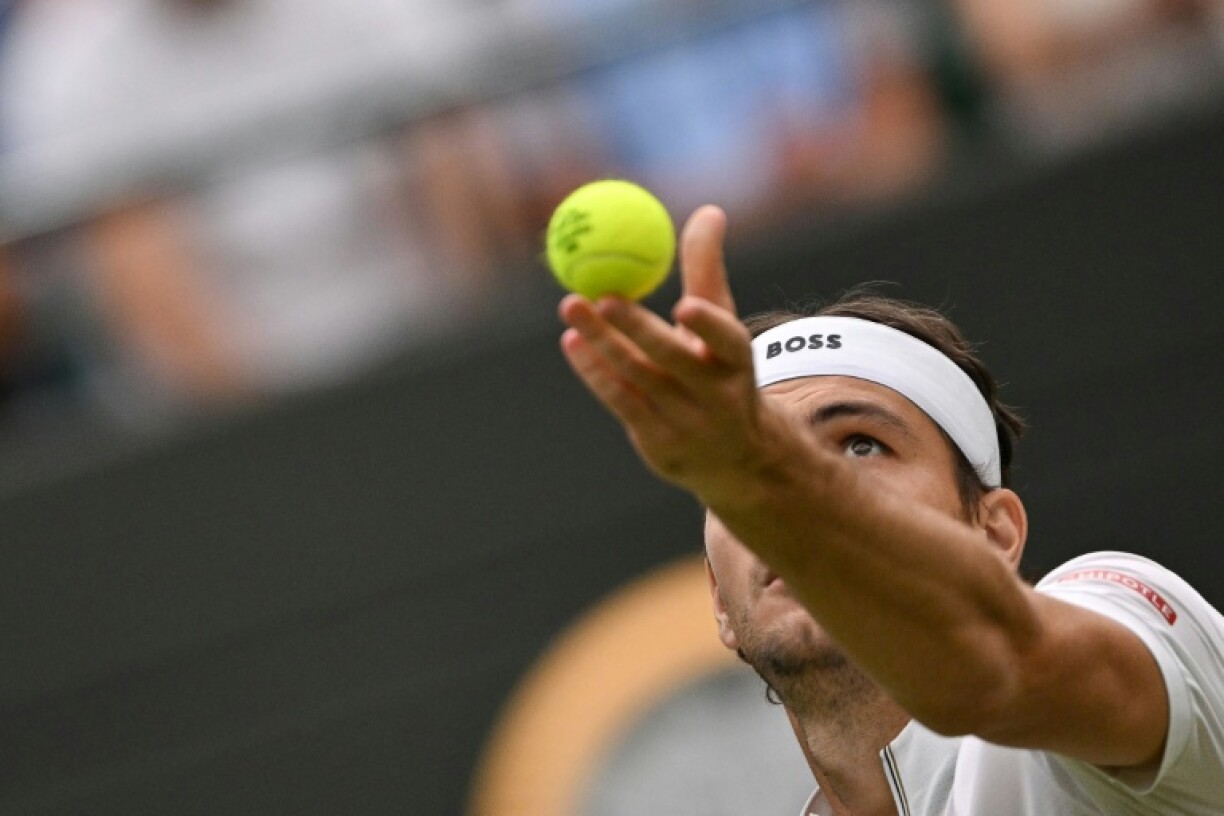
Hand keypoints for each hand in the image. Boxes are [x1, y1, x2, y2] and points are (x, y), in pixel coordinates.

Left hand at [559, 206, 777, 503]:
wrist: (731, 456)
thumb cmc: (719, 370)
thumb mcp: (721, 323)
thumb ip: (708, 271)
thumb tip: (710, 210)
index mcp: (738, 363)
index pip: (729, 341)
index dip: (709, 326)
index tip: (683, 304)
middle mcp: (715, 396)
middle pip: (671, 359)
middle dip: (635, 328)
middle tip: (602, 295)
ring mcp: (685, 423)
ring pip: (636, 378)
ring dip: (602, 343)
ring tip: (571, 306)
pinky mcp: (657, 444)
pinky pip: (619, 400)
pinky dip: (594, 371)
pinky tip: (573, 341)